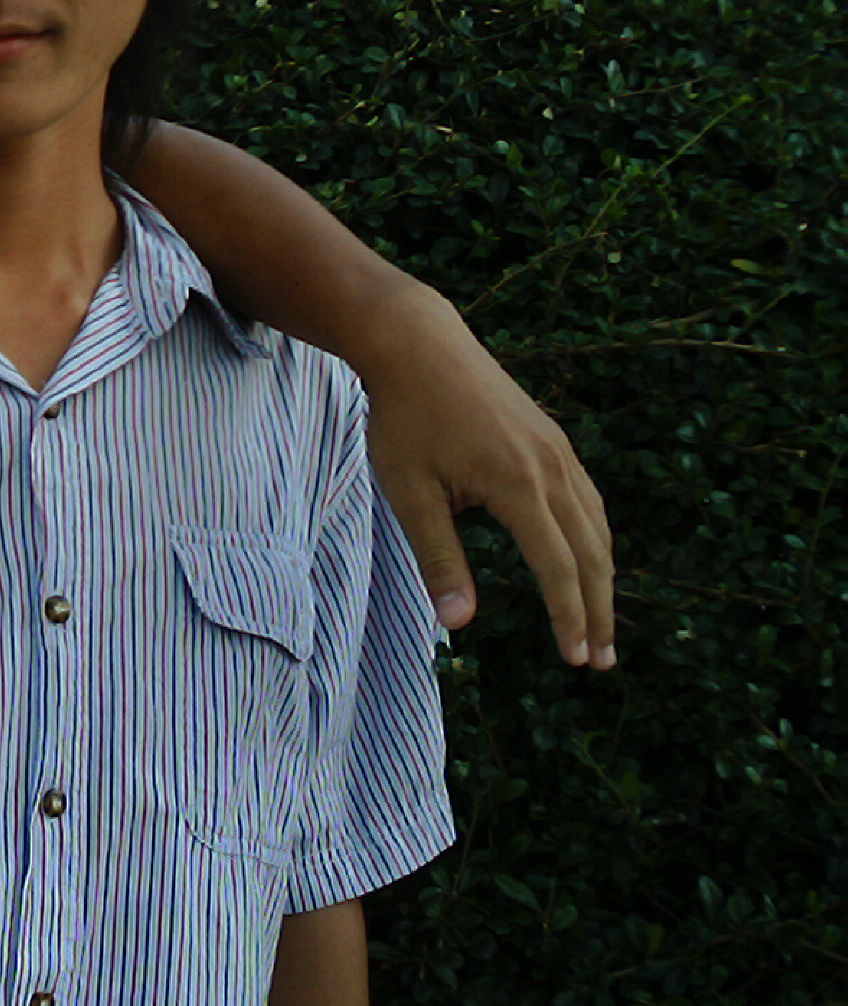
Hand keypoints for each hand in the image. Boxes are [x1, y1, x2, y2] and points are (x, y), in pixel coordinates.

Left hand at [358, 286, 614, 667]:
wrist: (417, 343)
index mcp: (518, 484)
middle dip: (598, 611)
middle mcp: (551, 467)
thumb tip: (458, 624)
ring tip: (600, 624)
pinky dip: (594, 539)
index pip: (557, 568)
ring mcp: (558, 450)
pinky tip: (587, 560)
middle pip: (591, 553)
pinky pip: (588, 498)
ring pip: (596, 526)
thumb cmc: (404, 419)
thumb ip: (438, 558)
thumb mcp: (409, 492)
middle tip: (602, 662)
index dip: (569, 617)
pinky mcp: (553, 438)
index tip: (577, 661)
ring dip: (602, 578)